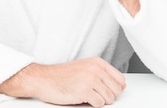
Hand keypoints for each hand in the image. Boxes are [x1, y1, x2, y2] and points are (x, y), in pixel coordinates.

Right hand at [0, 57, 125, 106]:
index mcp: (97, 62)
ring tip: (86, 95)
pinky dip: (93, 105)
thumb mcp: (85, 68)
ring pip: (109, 99)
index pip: (120, 79)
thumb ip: (103, 74)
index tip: (105, 90)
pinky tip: (83, 98)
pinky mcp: (84, 91)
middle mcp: (95, 69)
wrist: (44, 79)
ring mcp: (90, 79)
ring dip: (99, 101)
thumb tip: (121, 85)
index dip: (114, 88)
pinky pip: (99, 104)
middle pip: (116, 90)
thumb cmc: (62, 75)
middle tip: (93, 94)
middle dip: (107, 96)